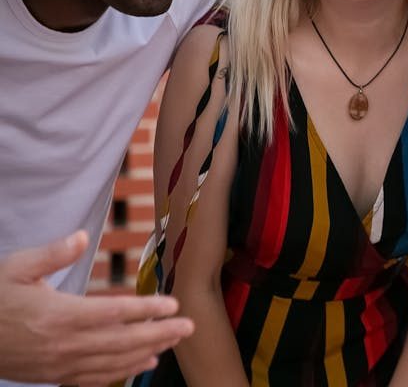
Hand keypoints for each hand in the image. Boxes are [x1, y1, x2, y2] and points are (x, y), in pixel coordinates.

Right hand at [0, 232, 193, 385]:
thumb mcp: (17, 267)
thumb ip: (53, 254)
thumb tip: (81, 237)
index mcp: (59, 315)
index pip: (113, 313)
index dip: (146, 310)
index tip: (173, 304)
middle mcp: (64, 344)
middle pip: (122, 341)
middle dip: (159, 333)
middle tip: (189, 326)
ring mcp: (60, 364)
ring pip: (113, 362)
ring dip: (148, 352)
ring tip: (175, 341)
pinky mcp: (54, 376)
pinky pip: (96, 378)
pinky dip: (123, 372)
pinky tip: (144, 363)